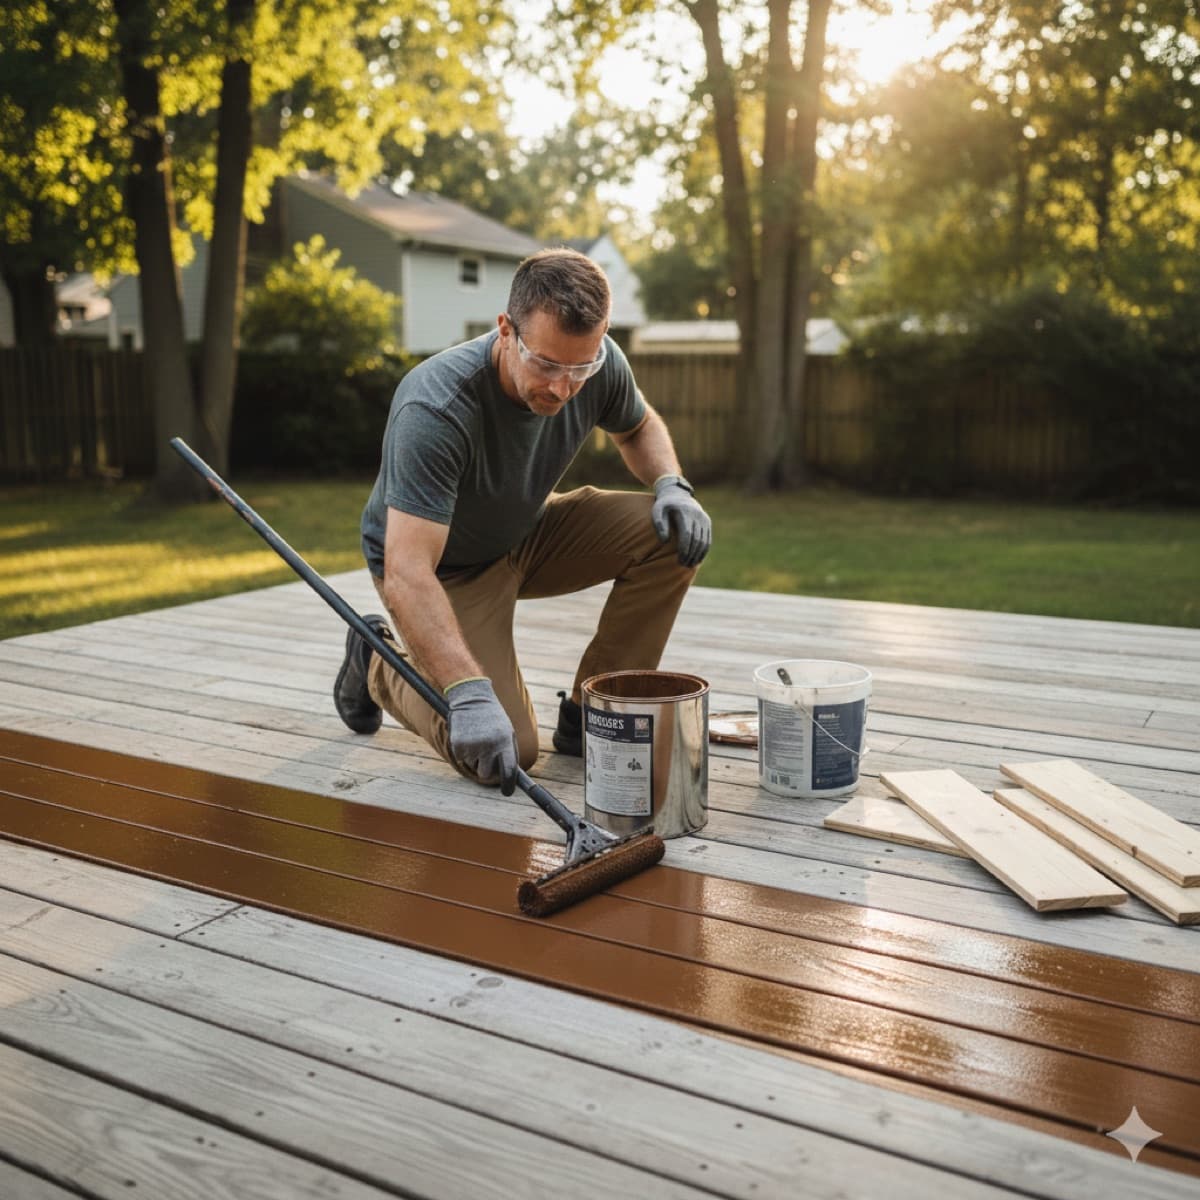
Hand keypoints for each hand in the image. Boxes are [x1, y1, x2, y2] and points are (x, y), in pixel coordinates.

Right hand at [445, 678, 517, 794]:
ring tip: (477, 736)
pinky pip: (461, 757)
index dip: (508, 784)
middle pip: (485, 774)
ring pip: (472, 765)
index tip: (507, 791)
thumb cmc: (493, 717)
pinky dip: (463, 750)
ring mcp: (472, 745)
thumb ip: (508, 753)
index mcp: (504, 741)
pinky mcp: (457, 743)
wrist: (472, 697)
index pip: (508, 771)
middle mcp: (488, 745)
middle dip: (485, 768)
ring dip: (474, 756)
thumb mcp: (507, 731)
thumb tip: (511, 775)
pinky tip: (467, 734)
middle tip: (486, 754)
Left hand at [651, 477, 711, 566]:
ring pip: (704, 541)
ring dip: (698, 555)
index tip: (679, 559)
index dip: (684, 548)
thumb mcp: (657, 510)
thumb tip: (665, 541)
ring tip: (690, 565)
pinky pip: (708, 539)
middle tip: (683, 565)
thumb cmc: (664, 505)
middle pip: (697, 539)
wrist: (677, 493)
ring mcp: (704, 518)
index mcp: (685, 512)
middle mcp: (697, 515)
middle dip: (691, 554)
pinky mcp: (707, 522)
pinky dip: (703, 551)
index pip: (687, 534)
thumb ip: (659, 524)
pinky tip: (697, 559)